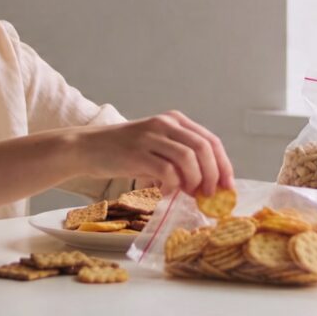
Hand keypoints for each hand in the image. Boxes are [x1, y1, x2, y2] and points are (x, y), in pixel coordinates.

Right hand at [72, 110, 234, 196]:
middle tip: (211, 195)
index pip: (211, 140)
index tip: (228, 187)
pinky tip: (167, 193)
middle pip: (204, 148)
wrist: (88, 147)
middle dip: (213, 175)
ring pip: (189, 158)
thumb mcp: (156, 145)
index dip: (224, 165)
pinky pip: (167, 171)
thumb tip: (208, 186)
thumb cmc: (123, 151)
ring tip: (190, 194)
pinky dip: (173, 186)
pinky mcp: (137, 153)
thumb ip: (180, 158)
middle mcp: (165, 124)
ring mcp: (151, 137)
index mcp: (174, 120)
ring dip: (195, 181)